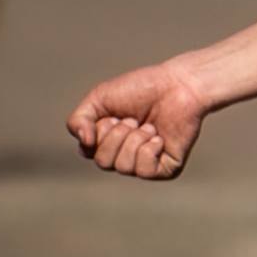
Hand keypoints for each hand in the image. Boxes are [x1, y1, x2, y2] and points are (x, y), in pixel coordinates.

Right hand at [67, 61, 204, 179]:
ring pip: (123, 167)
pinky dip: (149, 150)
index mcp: (107, 141)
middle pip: (103, 162)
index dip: (98, 132)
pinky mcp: (165, 169)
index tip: (112, 115)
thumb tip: (84, 144)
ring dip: (134, 139)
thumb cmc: (141, 88)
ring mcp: (145, 164)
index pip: (87, 151)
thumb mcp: (99, 98)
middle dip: (116, 135)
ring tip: (148, 126)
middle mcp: (124, 155)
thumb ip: (78, 120)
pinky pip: (144, 171)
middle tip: (133, 119)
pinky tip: (159, 137)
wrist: (178, 85)